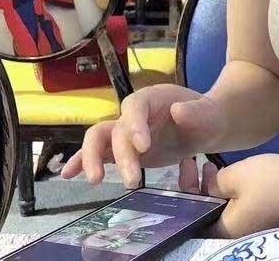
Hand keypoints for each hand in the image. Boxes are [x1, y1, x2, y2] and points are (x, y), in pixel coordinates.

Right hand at [61, 84, 227, 188]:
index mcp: (153, 98)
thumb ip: (197, 112)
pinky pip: (100, 154)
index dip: (135, 125)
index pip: (135, 107)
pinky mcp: (122, 150)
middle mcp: (134, 113)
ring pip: (98, 139)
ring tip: (96, 181)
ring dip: (93, 159)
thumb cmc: (208, 116)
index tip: (143, 146)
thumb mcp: (209, 113)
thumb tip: (178, 111)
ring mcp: (125, 132)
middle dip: (119, 154)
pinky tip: (69, 175)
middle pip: (115, 128)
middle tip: (132, 179)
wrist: (206, 125)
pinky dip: (82, 162)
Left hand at [190, 154, 278, 238]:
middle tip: (194, 163)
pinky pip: (235, 208)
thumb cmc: (274, 182)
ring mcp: (250, 227)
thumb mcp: (237, 175)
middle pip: (205, 215)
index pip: (191, 218)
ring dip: (212, 189)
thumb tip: (209, 186)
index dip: (184, 191)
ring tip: (209, 165)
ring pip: (221, 210)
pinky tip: (230, 174)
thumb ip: (214, 182)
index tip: (185, 164)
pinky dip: (228, 192)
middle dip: (196, 189)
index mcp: (224, 231)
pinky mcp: (262, 218)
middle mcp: (234, 235)